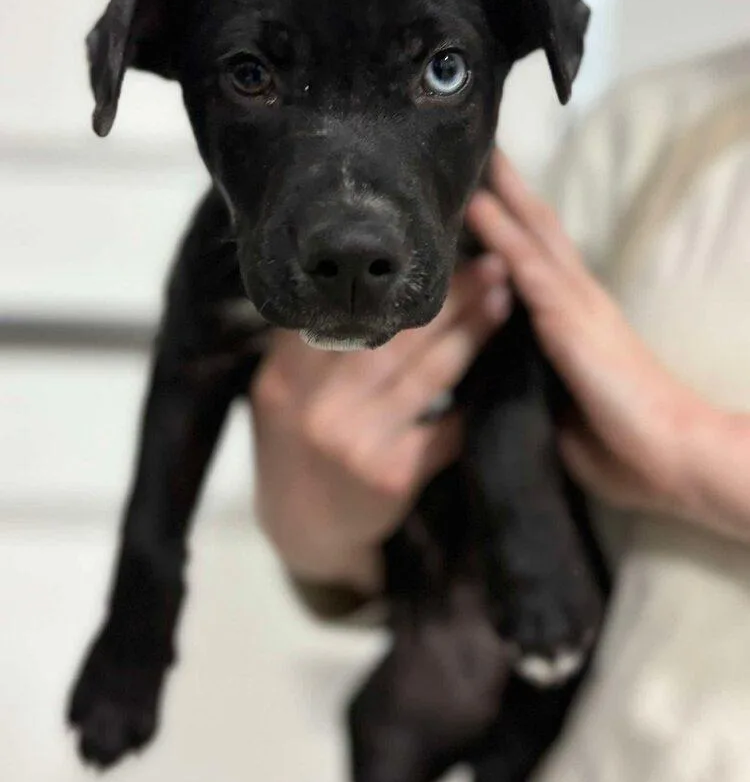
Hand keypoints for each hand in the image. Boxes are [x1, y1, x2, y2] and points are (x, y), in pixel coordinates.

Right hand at [251, 256, 509, 592]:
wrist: (302, 532)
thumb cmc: (296, 451)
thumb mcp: (279, 396)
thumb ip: (305, 349)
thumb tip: (354, 281)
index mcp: (285, 380)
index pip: (344, 316)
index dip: (391, 282)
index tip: (429, 249)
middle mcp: (317, 410)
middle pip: (394, 339)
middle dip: (448, 298)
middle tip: (489, 263)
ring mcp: (356, 444)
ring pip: (428, 374)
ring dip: (472, 332)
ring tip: (503, 297)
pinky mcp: (392, 476)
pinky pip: (445, 428)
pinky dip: (474, 400)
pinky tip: (503, 368)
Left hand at [467, 150, 710, 516]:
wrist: (673, 457)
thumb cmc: (620, 440)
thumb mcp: (561, 400)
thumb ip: (531, 373)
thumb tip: (492, 370)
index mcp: (575, 316)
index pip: (538, 256)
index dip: (512, 221)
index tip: (479, 189)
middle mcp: (577, 298)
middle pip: (536, 229)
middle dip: (506, 188)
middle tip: (475, 148)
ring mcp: (577, 305)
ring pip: (531, 236)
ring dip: (500, 194)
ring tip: (472, 154)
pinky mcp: (572, 321)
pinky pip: (530, 270)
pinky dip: (502, 235)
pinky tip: (477, 206)